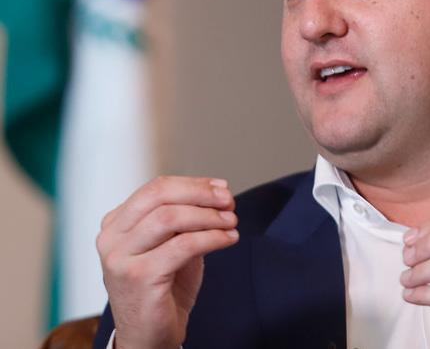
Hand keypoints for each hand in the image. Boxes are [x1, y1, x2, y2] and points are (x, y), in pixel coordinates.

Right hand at [96, 176, 238, 348]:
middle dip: (201, 194)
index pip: (156, 187)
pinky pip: (183, 245)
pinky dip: (211, 237)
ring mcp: (121, 258)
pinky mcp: (138, 277)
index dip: (193, 183)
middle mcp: (112, 238)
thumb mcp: (171, 243)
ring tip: (231, 221)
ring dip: (208, 216)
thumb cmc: (162, 288)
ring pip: (171, 218)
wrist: (149, 338)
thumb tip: (217, 191)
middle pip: (161, 196)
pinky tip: (228, 239)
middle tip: (228, 201)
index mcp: (116, 223)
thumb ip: (184, 217)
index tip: (222, 187)